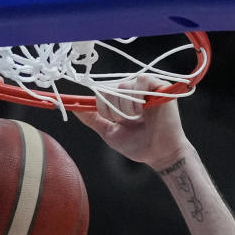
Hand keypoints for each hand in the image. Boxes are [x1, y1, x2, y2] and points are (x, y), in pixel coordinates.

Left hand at [74, 77, 191, 170]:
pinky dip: (138, 98)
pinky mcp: (160, 85)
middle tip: (128, 121)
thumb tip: (74, 108)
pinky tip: (145, 111)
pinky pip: (141, 80)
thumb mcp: (109, 131)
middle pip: (110, 89)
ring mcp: (146, 87)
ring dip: (126, 108)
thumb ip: (93, 119)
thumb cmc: (137, 145)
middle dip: (114, 110)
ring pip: (123, 86)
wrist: (157, 154)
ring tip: (138, 118)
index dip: (103, 108)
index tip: (114, 121)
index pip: (101, 92)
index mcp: (121, 99)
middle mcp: (132, 90)